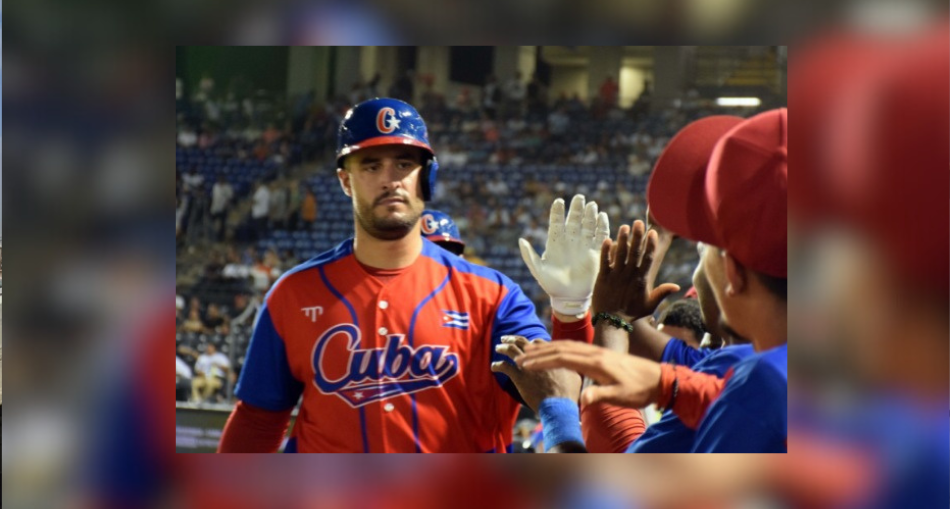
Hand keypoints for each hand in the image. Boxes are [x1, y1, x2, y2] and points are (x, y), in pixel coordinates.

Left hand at [491, 336, 582, 413]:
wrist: (558, 405)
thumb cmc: (568, 394)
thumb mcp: (575, 377)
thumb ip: (570, 369)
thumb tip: (571, 367)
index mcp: (551, 355)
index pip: (538, 342)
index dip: (530, 342)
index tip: (526, 343)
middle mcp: (538, 358)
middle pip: (523, 342)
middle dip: (513, 338)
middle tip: (505, 338)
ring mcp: (528, 366)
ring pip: (512, 351)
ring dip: (503, 347)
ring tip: (498, 347)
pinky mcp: (519, 378)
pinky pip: (505, 367)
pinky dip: (498, 365)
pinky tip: (493, 366)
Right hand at [517, 340, 662, 408]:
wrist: (659, 379)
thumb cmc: (640, 390)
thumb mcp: (621, 397)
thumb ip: (600, 396)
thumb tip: (582, 400)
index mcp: (596, 362)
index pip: (562, 358)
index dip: (541, 361)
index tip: (524, 365)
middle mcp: (594, 353)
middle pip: (561, 348)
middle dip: (539, 353)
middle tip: (520, 358)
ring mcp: (598, 351)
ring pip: (567, 345)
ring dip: (548, 348)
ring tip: (531, 352)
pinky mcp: (601, 354)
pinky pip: (576, 347)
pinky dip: (560, 347)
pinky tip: (555, 351)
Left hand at [519, 195, 609, 315]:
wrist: (569, 297)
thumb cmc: (551, 285)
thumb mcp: (538, 270)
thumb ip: (529, 256)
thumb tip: (521, 240)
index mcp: (555, 242)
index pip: (556, 222)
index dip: (557, 212)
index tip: (559, 201)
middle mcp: (570, 241)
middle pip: (574, 220)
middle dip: (577, 208)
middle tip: (579, 197)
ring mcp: (583, 245)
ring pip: (588, 225)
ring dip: (590, 215)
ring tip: (592, 205)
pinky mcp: (595, 252)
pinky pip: (600, 236)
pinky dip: (602, 226)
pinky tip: (602, 216)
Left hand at [592, 220, 679, 320]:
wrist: (612, 322)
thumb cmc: (632, 313)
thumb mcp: (650, 305)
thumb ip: (662, 293)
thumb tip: (677, 286)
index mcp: (641, 280)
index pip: (648, 258)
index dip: (650, 245)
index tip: (652, 233)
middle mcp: (628, 275)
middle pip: (634, 252)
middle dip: (637, 236)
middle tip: (638, 222)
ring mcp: (615, 275)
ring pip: (619, 254)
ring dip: (622, 239)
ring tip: (624, 227)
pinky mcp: (602, 278)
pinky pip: (604, 261)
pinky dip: (605, 251)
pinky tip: (607, 239)